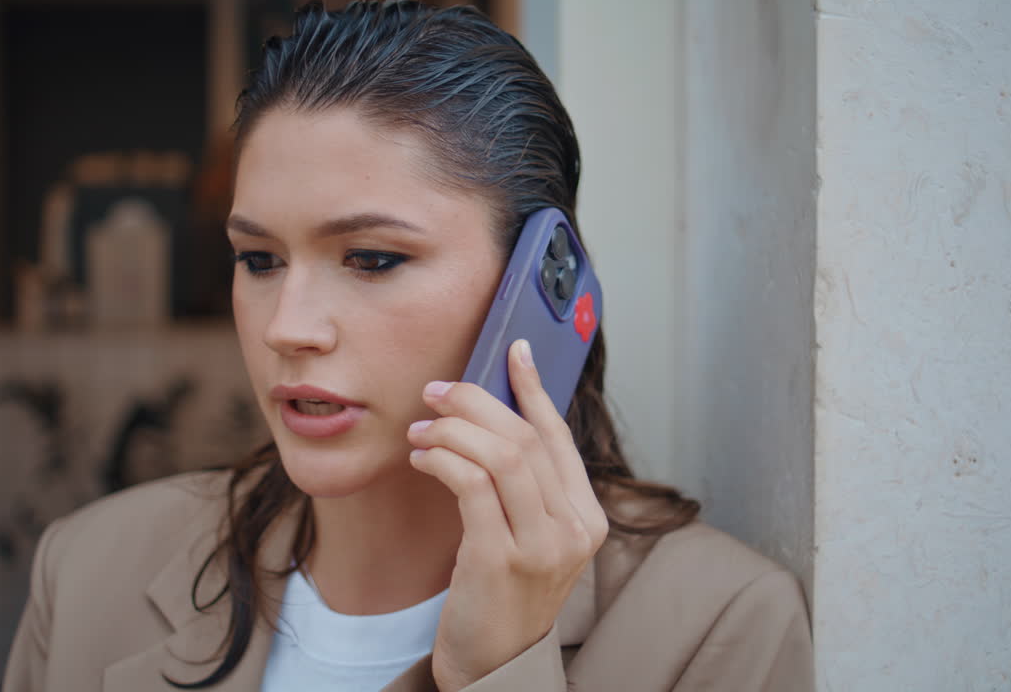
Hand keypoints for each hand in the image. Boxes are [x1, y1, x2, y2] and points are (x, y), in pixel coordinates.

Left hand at [406, 339, 608, 691]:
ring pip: (502, 454)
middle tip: (436, 391)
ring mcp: (542, 547)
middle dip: (476, 402)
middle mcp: (574, 530)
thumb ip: (525, 487)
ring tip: (421, 428)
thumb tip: (494, 416)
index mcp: (588, 518)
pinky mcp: (500, 559)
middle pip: (526, 438)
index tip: (513, 350)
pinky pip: (471, 485)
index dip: (534, 388)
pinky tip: (422, 456)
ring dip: (454, 429)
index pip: (559, 436)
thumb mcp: (529, 537)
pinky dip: (443, 458)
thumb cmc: (504, 596)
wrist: (493, 665)